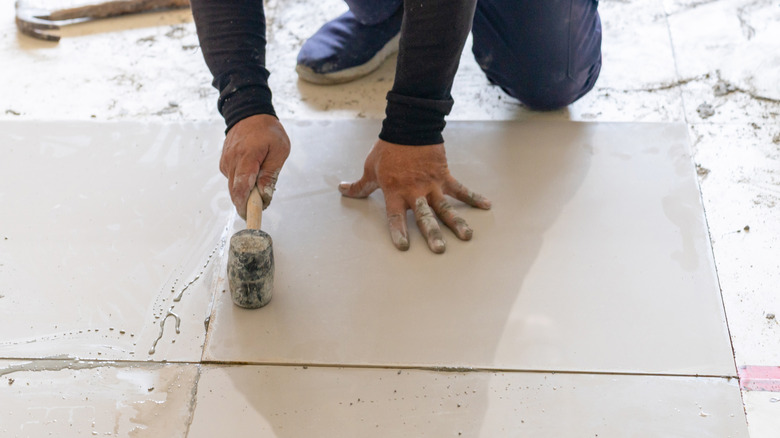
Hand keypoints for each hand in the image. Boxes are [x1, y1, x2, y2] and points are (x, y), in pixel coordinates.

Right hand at [220, 114, 290, 218]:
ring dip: (246, 192)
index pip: (241, 187)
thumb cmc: (267, 131)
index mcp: (247, 157)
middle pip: (235, 192)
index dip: (245, 206)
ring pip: (233, 188)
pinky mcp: (224, 163)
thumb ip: (271, 174)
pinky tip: (252, 173)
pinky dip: (242, 183)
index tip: (250, 218)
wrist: (248, 113)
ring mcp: (225, 162)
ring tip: (260, 180)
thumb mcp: (279, 151)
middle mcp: (232, 161)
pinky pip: (232, 180)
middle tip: (261, 203)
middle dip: (247, 203)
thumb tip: (265, 196)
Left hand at [339, 139, 490, 252]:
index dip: (398, 232)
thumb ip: (360, 185)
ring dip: (456, 223)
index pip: (396, 217)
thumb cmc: (387, 149)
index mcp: (395, 192)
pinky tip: (487, 206)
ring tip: (466, 237)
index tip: (403, 247)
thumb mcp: (370, 168)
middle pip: (425, 217)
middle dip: (432, 234)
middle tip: (439, 250)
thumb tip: (342, 190)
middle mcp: (415, 192)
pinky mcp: (444, 176)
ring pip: (446, 208)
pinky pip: (461, 189)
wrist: (408, 126)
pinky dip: (474, 197)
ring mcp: (432, 185)